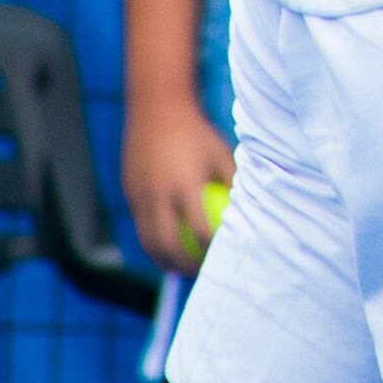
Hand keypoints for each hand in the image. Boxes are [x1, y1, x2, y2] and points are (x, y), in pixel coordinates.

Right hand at [124, 92, 236, 274]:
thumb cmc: (199, 132)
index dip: (211, 250)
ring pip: (147, 240)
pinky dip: (151, 240)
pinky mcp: (129, 192)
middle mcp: (159, 193)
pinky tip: (166, 244)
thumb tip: (253, 210)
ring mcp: (139, 194)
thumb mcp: (222, 153)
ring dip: (162, 259)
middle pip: (168, 244)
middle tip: (198, 274)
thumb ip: (235, 182)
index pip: (200, 230)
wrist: (157, 108)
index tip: (222, 258)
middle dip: (182, 265)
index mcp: (186, 184)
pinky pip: (140, 225)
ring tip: (179, 268)